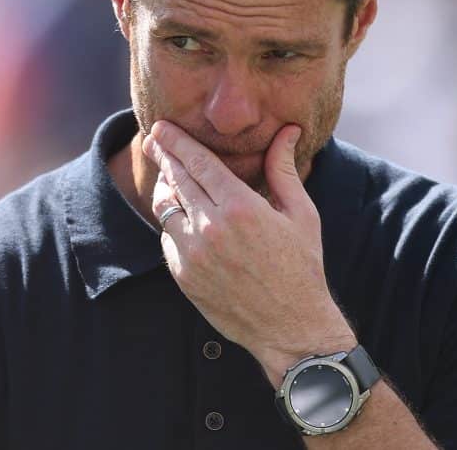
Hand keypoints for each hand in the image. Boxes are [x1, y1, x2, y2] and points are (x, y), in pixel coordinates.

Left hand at [142, 120, 355, 386]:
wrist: (291, 329)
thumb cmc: (302, 267)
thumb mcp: (301, 214)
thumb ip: (283, 169)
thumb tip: (288, 131)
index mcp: (241, 207)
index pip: (198, 162)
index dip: (177, 141)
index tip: (162, 127)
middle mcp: (211, 228)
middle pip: (176, 179)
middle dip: (163, 155)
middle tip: (154, 138)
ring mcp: (193, 254)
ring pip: (165, 208)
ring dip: (164, 187)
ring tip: (168, 176)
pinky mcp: (184, 276)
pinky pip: (168, 238)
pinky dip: (172, 222)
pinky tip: (181, 216)